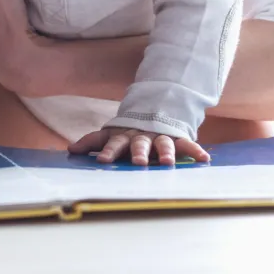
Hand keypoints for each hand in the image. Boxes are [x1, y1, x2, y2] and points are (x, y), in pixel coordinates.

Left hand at [69, 127, 211, 165]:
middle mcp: (142, 136)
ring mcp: (160, 136)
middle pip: (139, 144)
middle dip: (138, 153)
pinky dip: (196, 150)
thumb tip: (70, 149)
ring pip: (163, 144)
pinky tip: (204, 159)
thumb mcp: (110, 134)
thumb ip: (92, 142)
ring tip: (167, 163)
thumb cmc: (129, 130)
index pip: (114, 143)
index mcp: (124, 136)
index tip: (103, 161)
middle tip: (138, 162)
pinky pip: (187, 144)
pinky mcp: (177, 137)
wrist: (155, 109)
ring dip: (165, 153)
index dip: (108, 152)